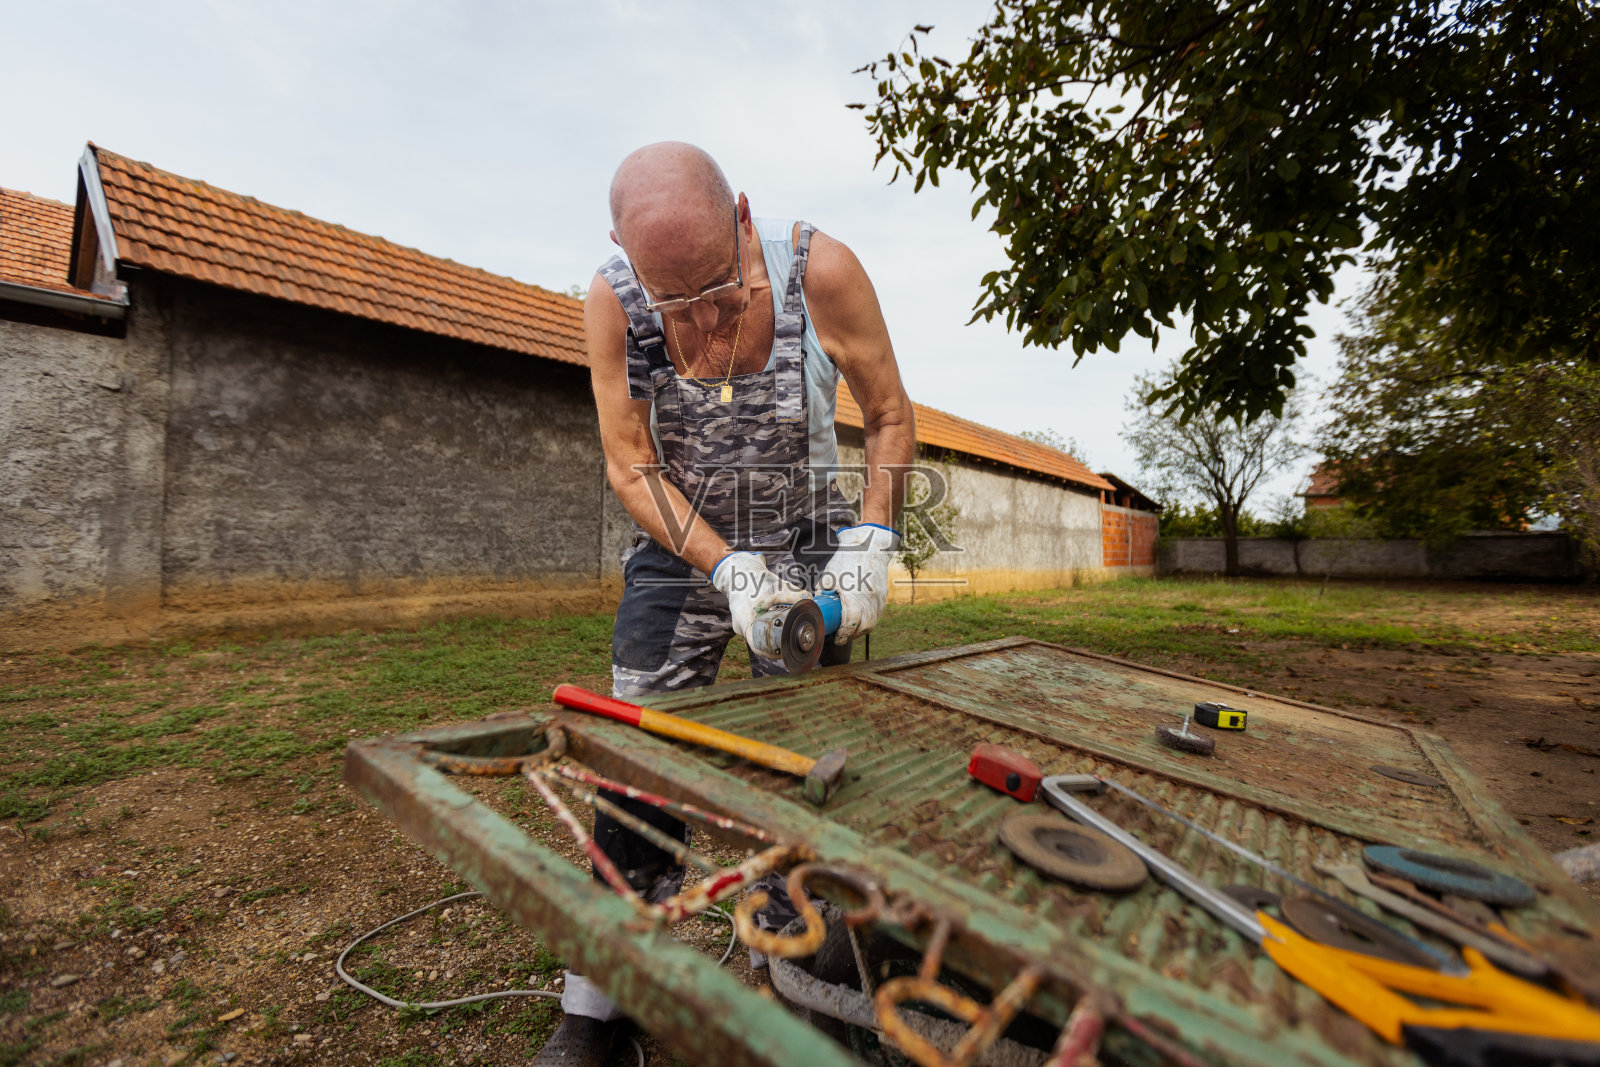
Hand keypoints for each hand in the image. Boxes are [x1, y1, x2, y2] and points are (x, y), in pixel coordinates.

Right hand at [710, 552, 806, 646]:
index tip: (784, 652)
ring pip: (756, 638)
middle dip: (774, 646)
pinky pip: (754, 632)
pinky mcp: (743, 622)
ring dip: (770, 639)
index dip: (771, 652)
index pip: (757, 645)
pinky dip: (765, 632)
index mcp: (744, 619)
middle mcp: (740, 626)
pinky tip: (777, 630)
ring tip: (786, 638)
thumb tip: (811, 599)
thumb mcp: (775, 586)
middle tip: (790, 645)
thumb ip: (793, 594)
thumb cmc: (754, 580)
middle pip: (758, 644)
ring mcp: (740, 625)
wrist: (738, 572)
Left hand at [818, 524, 899, 643]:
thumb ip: (822, 592)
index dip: (843, 635)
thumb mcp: (829, 576)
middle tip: (842, 636)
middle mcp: (869, 601)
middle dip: (852, 635)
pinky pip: (877, 613)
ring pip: (872, 622)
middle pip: (863, 628)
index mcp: (854, 597)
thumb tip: (817, 604)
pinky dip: (868, 619)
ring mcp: (879, 599)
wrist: (869, 546)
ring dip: (861, 629)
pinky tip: (860, 617)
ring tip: (850, 628)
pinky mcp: (883, 595)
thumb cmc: (847, 559)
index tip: (837, 639)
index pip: (850, 624)